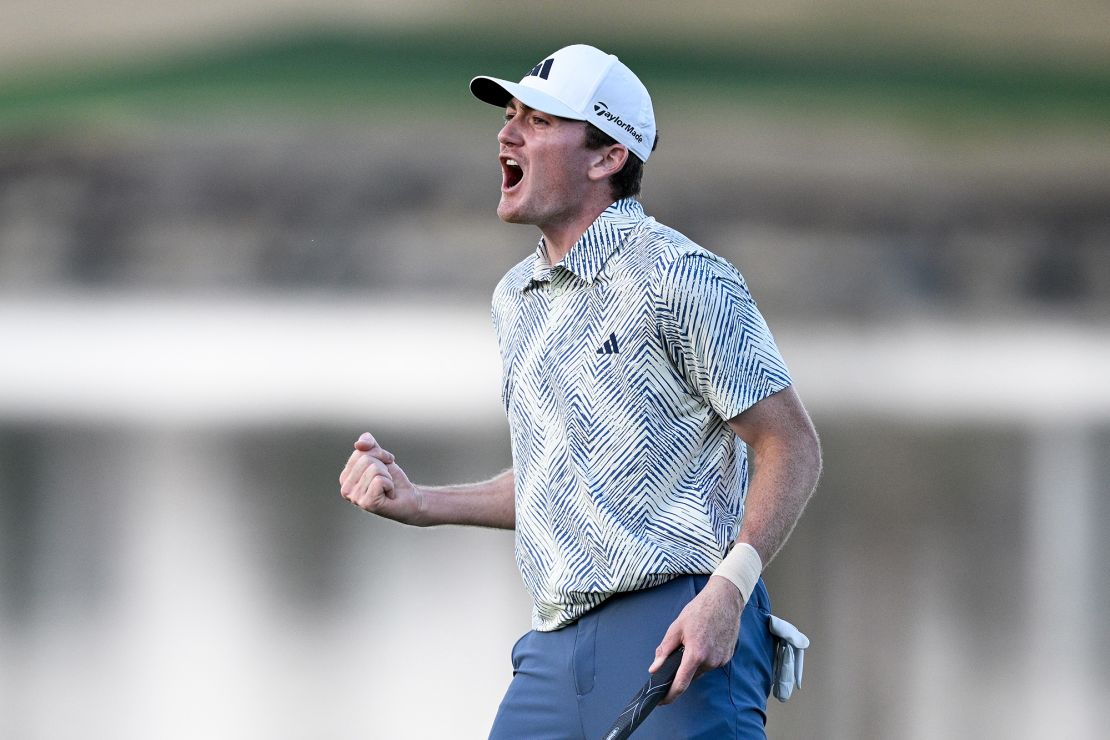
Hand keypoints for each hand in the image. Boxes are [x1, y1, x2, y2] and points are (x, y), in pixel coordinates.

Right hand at [339, 432, 423, 523]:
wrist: (408, 497)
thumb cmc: (392, 478)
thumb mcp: (379, 456)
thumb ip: (368, 444)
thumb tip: (358, 444)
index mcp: (345, 477)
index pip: (360, 452)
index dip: (378, 455)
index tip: (384, 466)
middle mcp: (346, 489)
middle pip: (366, 460)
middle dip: (383, 466)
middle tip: (386, 479)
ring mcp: (355, 498)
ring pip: (374, 469)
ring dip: (387, 476)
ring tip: (387, 487)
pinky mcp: (367, 504)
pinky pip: (379, 481)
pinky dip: (390, 484)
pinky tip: (389, 494)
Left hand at [649, 575, 743, 703]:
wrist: (724, 600)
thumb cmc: (700, 611)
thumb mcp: (676, 628)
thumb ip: (665, 651)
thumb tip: (654, 668)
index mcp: (696, 654)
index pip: (681, 683)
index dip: (670, 695)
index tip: (661, 701)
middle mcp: (710, 661)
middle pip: (690, 676)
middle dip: (681, 670)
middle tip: (678, 652)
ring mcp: (720, 660)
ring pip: (700, 670)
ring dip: (693, 663)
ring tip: (693, 642)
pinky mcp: (727, 657)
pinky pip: (710, 664)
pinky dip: (704, 659)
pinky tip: (703, 642)